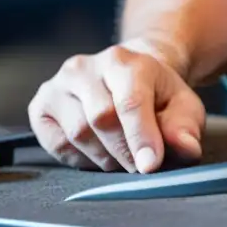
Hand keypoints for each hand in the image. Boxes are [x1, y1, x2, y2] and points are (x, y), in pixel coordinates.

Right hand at [28, 40, 205, 172]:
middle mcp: (85, 67)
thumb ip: (185, 128)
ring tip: (122, 155)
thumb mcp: (182, 107)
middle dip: (124, 151)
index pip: (130, 102)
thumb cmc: (156, 95)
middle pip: (101, 120)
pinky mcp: (40, 106)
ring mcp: (58, 85)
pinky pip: (57, 145)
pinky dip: (81, 159)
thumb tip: (186, 148)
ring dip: (104, 157)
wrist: (127, 78)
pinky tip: (97, 151)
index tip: (150, 166)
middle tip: (139, 165)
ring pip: (77, 134)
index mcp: (125, 61)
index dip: (141, 137)